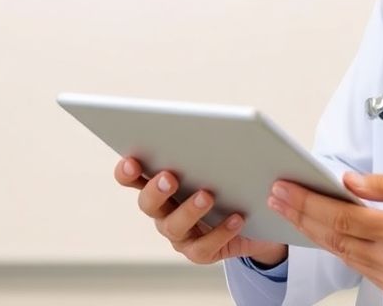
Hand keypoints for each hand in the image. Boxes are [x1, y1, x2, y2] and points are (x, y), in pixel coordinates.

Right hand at [113, 157, 287, 266]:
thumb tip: (222, 132)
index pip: (132, 176)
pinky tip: (236, 218)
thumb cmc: (233, 181)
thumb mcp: (225, 159)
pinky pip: (203, 246)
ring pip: (173, 226)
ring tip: (207, 196)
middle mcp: (163, 210)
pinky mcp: (199, 251)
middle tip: (170, 176)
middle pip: (147, 203)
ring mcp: (179, 234)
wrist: (256, 219)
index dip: (127, 170)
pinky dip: (220, 231)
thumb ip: (215, 146)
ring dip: (188, 210)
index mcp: (161, 182)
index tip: (132, 160)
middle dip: (156, 189)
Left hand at [268, 170, 382, 299]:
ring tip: (291, 209)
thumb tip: (347, 182)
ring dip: (312, 231)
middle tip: (276, 195)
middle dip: (300, 215)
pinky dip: (336, 246)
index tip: (285, 188)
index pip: (342, 217)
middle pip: (334, 237)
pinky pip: (356, 264)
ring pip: (341, 253)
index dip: (308, 203)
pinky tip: (321, 229)